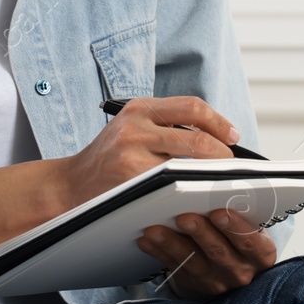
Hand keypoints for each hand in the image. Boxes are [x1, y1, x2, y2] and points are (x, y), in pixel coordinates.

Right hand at [59, 95, 239, 209]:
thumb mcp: (131, 128)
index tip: (232, 136)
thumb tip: (214, 136)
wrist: (71, 184)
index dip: (219, 122)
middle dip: (221, 153)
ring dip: (209, 175)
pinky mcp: (130, 177)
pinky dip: (189, 190)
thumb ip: (165, 126)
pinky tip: (195, 195)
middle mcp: (135, 124)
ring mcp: (132, 152)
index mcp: (140, 108)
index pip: (192, 107)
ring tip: (216, 181)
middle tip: (230, 165)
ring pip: (187, 162)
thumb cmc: (107, 159)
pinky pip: (171, 183)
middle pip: (196, 137)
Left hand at [137, 207, 276, 299]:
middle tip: (183, 216)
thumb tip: (217, 185)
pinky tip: (146, 240)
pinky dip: (159, 253)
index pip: (251, 242)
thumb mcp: (251, 225)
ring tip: (154, 228)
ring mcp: (216, 281)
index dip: (236, 228)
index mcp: (261, 254)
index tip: (219, 212)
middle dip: (200, 233)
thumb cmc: (240, 234)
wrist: (230, 266)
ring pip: (192, 261)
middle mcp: (241, 271)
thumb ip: (241, 210)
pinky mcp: (193, 284)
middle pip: (219, 252)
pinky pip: (174, 268)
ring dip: (171, 243)